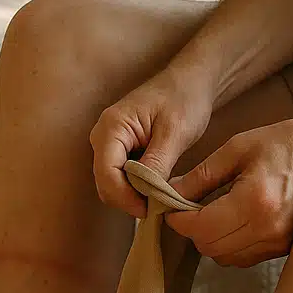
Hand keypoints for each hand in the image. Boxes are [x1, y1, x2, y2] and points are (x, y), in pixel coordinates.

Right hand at [90, 68, 214, 217]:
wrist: (190, 82)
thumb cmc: (184, 99)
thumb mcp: (175, 132)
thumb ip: (157, 164)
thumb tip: (145, 195)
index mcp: (112, 128)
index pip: (107, 174)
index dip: (126, 198)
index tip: (151, 210)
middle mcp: (103, 137)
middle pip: (105, 183)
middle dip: (129, 199)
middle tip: (160, 207)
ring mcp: (109, 145)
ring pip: (112, 184)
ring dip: (134, 196)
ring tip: (161, 198)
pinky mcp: (120, 152)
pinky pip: (122, 178)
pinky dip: (137, 189)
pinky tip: (157, 189)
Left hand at [166, 117, 292, 266]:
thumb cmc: (290, 142)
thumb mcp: (239, 147)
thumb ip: (202, 175)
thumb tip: (170, 193)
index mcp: (255, 201)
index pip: (201, 228)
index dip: (178, 219)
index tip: (171, 206)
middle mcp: (268, 228)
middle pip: (211, 248)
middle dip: (194, 229)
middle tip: (191, 207)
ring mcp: (280, 241)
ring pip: (226, 258)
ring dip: (212, 239)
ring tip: (214, 212)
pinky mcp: (286, 246)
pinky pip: (246, 257)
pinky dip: (232, 244)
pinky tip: (236, 220)